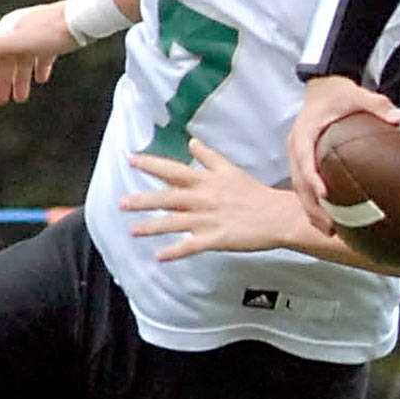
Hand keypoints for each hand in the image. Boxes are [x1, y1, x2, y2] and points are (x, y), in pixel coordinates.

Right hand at [0, 2, 76, 103]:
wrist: (83, 19)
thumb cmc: (52, 30)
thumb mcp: (22, 42)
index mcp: (9, 30)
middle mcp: (20, 30)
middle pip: (7, 59)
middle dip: (3, 80)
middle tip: (1, 101)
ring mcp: (37, 33)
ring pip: (24, 60)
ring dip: (21, 79)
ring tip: (21, 98)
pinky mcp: (54, 37)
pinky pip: (42, 55)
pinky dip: (39, 68)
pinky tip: (41, 79)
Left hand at [122, 138, 300, 259]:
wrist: (277, 216)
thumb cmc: (254, 192)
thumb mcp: (230, 169)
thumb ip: (208, 157)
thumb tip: (192, 142)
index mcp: (206, 181)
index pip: (174, 170)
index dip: (152, 164)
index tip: (131, 160)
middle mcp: (204, 199)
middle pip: (169, 198)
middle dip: (144, 200)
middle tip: (122, 203)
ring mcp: (209, 220)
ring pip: (175, 223)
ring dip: (153, 227)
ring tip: (133, 231)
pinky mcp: (217, 239)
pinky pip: (192, 245)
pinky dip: (176, 251)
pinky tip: (159, 256)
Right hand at [287, 75, 399, 233]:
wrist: (322, 88)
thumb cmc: (337, 94)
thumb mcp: (356, 94)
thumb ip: (376, 104)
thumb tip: (396, 118)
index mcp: (304, 133)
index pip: (304, 158)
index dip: (312, 178)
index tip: (325, 195)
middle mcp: (296, 147)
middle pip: (299, 182)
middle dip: (312, 206)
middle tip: (329, 226)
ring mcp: (297, 156)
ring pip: (299, 188)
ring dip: (311, 211)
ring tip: (329, 231)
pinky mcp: (303, 162)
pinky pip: (305, 186)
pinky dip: (314, 204)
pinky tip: (330, 219)